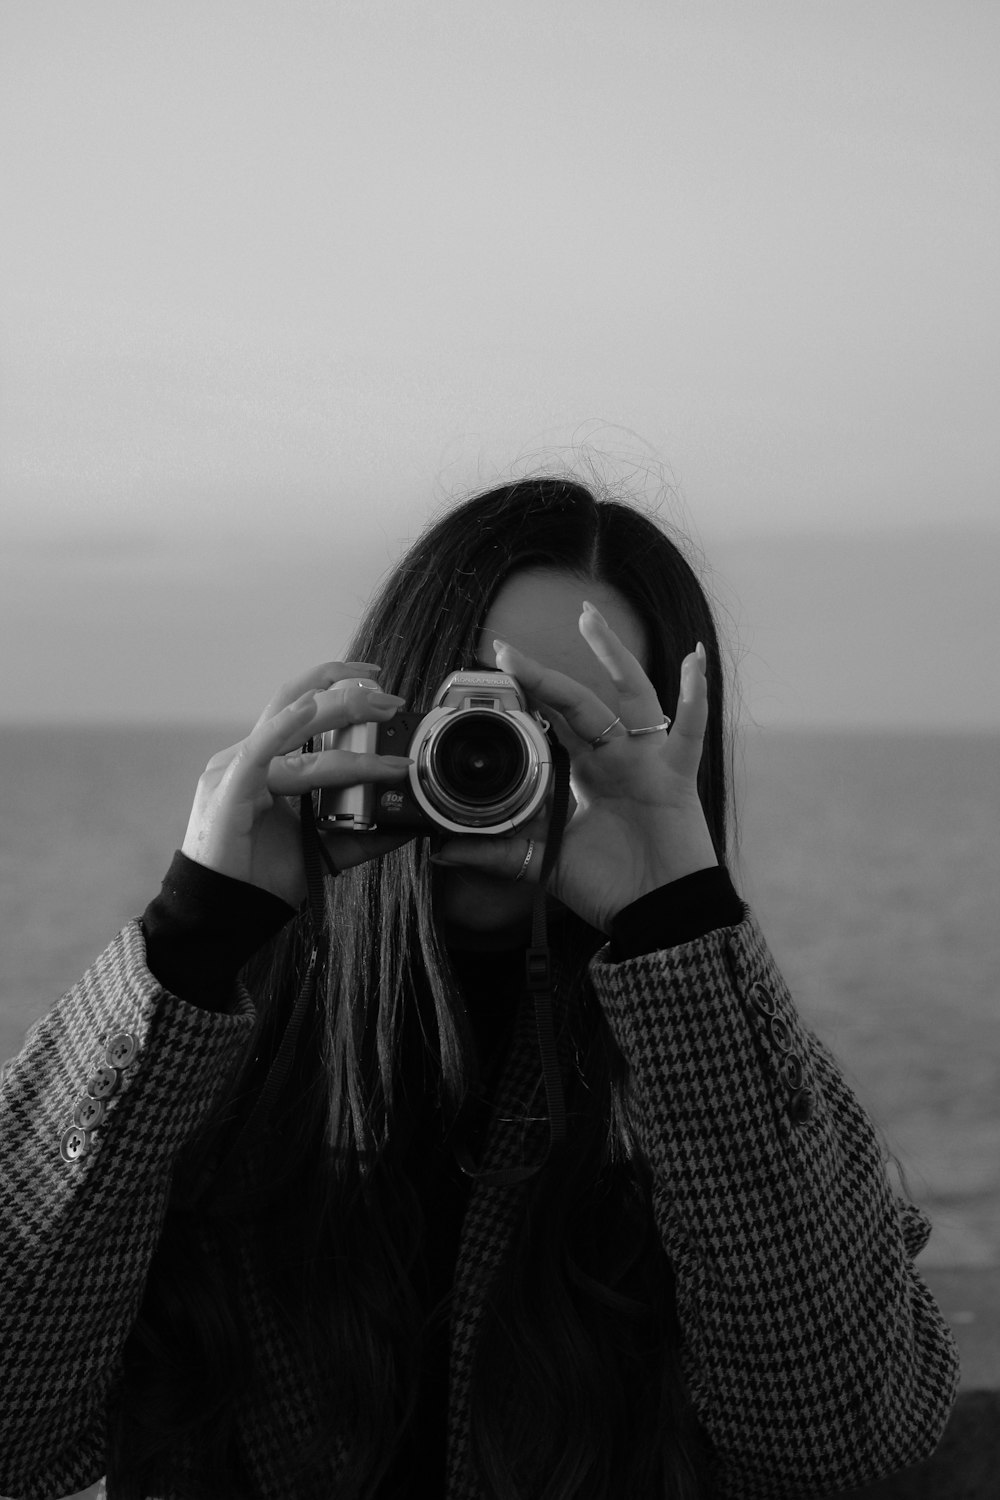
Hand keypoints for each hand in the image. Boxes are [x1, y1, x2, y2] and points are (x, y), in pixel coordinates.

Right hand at [181, 662, 415, 906]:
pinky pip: (258, 752)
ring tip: (380, 712)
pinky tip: (310, 712)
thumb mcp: (324, 848)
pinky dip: (285, 728)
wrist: (225, 913)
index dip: (335, 684)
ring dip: (339, 713)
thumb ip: (362, 833)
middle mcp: (249, 757)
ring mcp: (235, 770)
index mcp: (265, 762)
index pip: (299, 706)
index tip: (377, 680)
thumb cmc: (262, 876)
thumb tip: (408, 823)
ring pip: (291, 726)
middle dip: (348, 693)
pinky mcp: (228, 790)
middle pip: (296, 702)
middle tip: (391, 700)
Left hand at [431, 604, 718, 933]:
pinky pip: (688, 731)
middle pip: (578, 702)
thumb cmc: (611, 888)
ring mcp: (647, 762)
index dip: (525, 699)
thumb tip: (443, 849)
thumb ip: (498, 854)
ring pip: (630, 696)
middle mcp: (614, 758)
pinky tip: (694, 660)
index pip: (551, 724)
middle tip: (506, 648)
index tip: (493, 675)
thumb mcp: (543, 865)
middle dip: (543, 674)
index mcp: (585, 774)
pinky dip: (695, 696)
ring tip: (589, 620)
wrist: (658, 918)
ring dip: (612, 656)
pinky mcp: (676, 777)